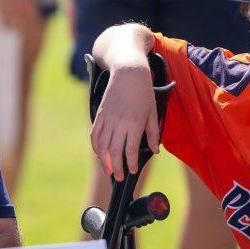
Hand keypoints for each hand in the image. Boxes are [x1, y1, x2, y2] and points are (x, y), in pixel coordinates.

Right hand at [90, 65, 158, 181]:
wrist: (128, 72)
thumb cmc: (144, 92)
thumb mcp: (153, 112)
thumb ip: (153, 133)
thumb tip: (154, 151)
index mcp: (135, 123)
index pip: (130, 150)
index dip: (130, 164)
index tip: (132, 171)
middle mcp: (120, 123)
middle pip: (115, 151)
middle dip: (116, 167)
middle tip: (118, 177)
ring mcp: (108, 118)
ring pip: (103, 145)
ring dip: (104, 160)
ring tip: (108, 169)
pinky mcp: (101, 113)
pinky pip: (95, 134)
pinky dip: (95, 146)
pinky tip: (99, 153)